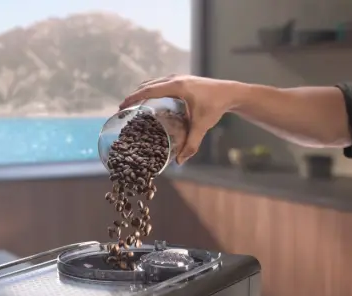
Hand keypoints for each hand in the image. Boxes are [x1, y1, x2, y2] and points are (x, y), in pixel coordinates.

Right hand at [120, 75, 235, 163]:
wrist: (230, 93)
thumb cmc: (215, 107)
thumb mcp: (202, 126)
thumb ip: (191, 143)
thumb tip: (180, 161)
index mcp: (177, 86)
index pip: (149, 90)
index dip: (133, 98)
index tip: (122, 106)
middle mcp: (175, 79)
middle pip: (148, 85)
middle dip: (134, 96)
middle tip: (123, 109)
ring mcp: (178, 77)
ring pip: (153, 82)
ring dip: (142, 92)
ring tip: (133, 105)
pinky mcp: (181, 80)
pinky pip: (160, 83)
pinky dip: (151, 90)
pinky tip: (149, 101)